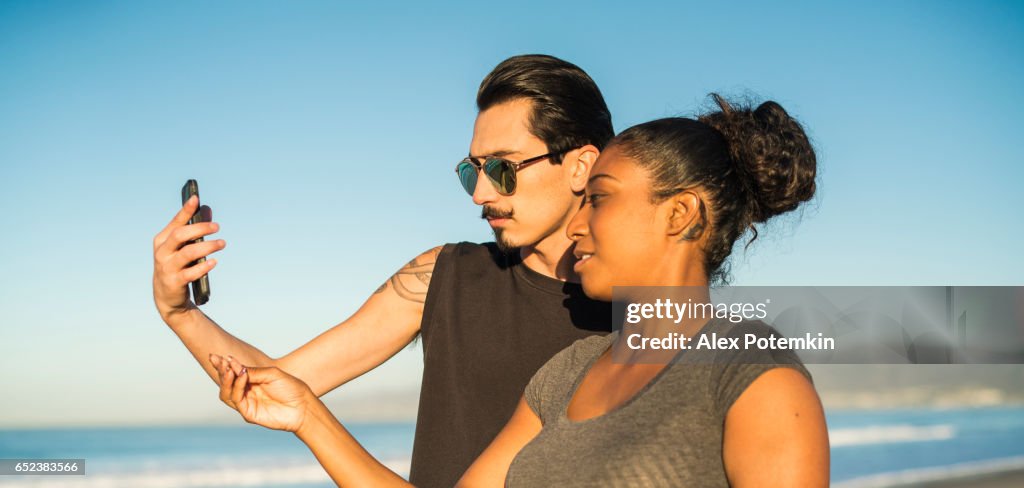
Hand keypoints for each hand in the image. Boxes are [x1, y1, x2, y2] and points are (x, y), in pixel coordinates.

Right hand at [152, 195, 225, 321]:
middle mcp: (162, 252)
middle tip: (217, 227)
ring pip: (187, 253)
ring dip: (206, 247)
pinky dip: (203, 267)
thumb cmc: (177, 265)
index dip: (185, 210)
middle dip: (200, 228)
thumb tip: (207, 209)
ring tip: (222, 243)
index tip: (196, 198)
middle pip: (180, 235)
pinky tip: (214, 262)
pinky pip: (190, 273)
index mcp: (163, 240)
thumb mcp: (183, 247)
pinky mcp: (174, 282)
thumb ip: (194, 229)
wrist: (167, 296)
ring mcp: (166, 267)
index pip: (175, 222)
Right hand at [210, 354, 316, 432]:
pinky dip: (237, 386)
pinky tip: (242, 376)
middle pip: (226, 382)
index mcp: (251, 381)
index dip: (223, 365)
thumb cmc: (290, 388)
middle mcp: (246, 392)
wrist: (302, 406)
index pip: (232, 372)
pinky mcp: (248, 413)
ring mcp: (246, 403)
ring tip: (228, 368)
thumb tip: (232, 365)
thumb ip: (252, 371)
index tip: (216, 355)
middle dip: (220, 370)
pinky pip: (237, 399)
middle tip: (217, 360)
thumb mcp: (271, 374)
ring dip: (226, 379)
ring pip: (227, 392)